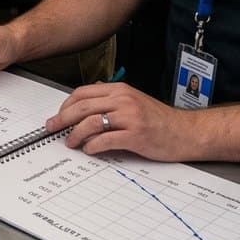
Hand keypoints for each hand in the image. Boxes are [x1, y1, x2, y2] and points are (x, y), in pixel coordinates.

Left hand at [46, 81, 191, 160]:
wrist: (187, 132)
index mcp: (120, 90)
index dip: (65, 105)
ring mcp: (130, 117)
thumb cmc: (160, 120)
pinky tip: (89, 150)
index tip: (58, 116)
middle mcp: (123, 100)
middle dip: (62, 119)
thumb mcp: (134, 101)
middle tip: (52, 129)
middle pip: (82, 107)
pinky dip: (93, 146)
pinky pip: (106, 140)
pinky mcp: (136, 135)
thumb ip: (111, 101)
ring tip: (70, 142)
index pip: (83, 93)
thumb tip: (84, 106)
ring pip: (91, 122)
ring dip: (75, 134)